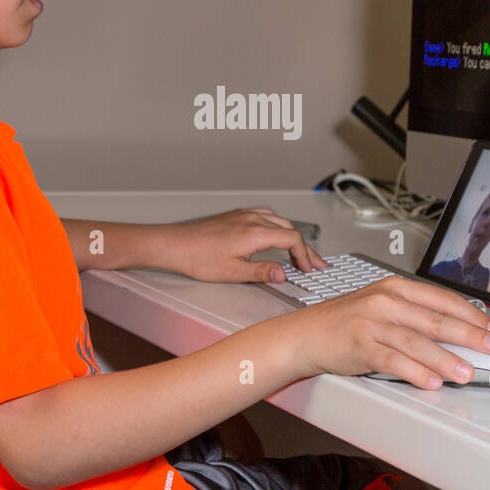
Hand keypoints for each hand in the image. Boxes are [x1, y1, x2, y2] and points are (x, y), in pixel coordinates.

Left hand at [161, 207, 326, 282]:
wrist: (175, 244)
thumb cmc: (198, 257)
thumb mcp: (232, 272)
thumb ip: (261, 271)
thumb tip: (283, 274)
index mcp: (254, 233)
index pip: (292, 239)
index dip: (305, 255)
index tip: (308, 269)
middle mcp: (252, 219)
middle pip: (289, 229)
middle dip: (304, 247)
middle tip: (314, 263)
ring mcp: (244, 215)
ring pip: (279, 221)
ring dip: (292, 236)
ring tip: (300, 252)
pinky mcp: (236, 215)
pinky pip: (266, 216)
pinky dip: (279, 227)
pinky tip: (276, 236)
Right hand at [288, 276, 489, 388]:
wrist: (305, 333)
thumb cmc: (346, 322)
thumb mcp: (381, 307)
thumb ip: (414, 315)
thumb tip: (455, 332)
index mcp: (395, 288)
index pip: (441, 299)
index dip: (470, 314)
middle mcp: (385, 301)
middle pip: (435, 319)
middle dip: (469, 335)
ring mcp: (372, 323)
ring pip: (417, 342)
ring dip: (445, 359)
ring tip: (465, 372)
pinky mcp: (360, 346)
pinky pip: (393, 360)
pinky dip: (415, 371)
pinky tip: (430, 381)